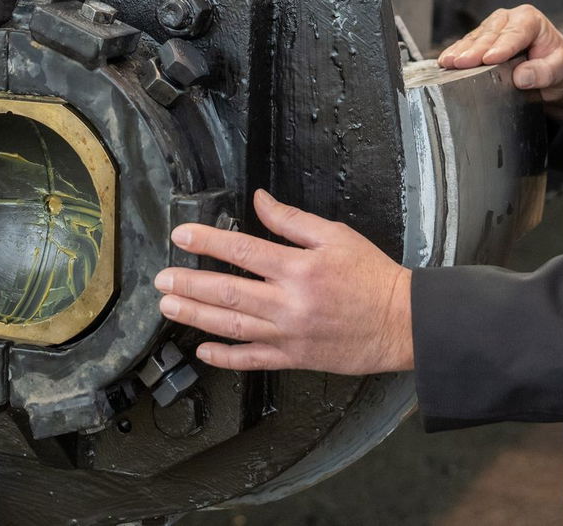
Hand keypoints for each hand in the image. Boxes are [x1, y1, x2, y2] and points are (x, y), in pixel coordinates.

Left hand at [154, 188, 413, 373]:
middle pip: (227, 292)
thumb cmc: (372, 276)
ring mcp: (289, 334)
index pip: (242, 250)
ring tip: (169, 307)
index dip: (207, 242)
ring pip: (232, 326)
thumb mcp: (336, 235)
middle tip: (161, 280)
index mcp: (298, 268)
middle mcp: (288, 303)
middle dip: (189, 284)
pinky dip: (226, 356)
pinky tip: (204, 350)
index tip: (182, 236)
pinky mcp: (294, 357)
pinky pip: (253, 360)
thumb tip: (259, 202)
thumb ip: (292, 220)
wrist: (400, 322)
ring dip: (196, 316)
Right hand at [437, 3, 562, 118]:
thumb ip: (543, 72)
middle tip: (462, 63)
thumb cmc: (557, 65)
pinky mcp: (482, 39)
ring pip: (475, 38)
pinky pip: (467, 44)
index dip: (501, 46)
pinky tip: (446, 61)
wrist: (553, 73)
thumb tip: (522, 76)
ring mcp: (494, 28)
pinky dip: (456, 53)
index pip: (515, 33)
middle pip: (490, 34)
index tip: (489, 59)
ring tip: (449, 62)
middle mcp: (510, 19)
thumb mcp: (560, 70)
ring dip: (461, 51)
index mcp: (531, 20)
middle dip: (475, 49)